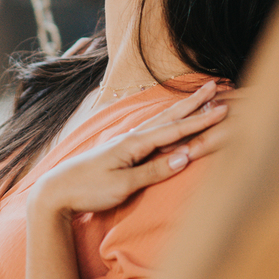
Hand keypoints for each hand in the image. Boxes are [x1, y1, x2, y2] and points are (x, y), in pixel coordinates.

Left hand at [28, 81, 227, 218]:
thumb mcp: (122, 185)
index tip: (222, 109)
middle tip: (215, 86)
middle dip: (193, 103)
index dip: (200, 120)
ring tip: (198, 97)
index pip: (175, 130)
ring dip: (181, 109)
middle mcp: (131, 138)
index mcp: (134, 144)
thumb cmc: (88, 189)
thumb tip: (185, 156)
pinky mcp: (120, 150)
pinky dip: (166, 122)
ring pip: (160, 121)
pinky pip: (151, 131)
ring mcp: (125, 142)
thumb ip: (153, 170)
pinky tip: (168, 120)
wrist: (56, 191)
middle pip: (169, 117)